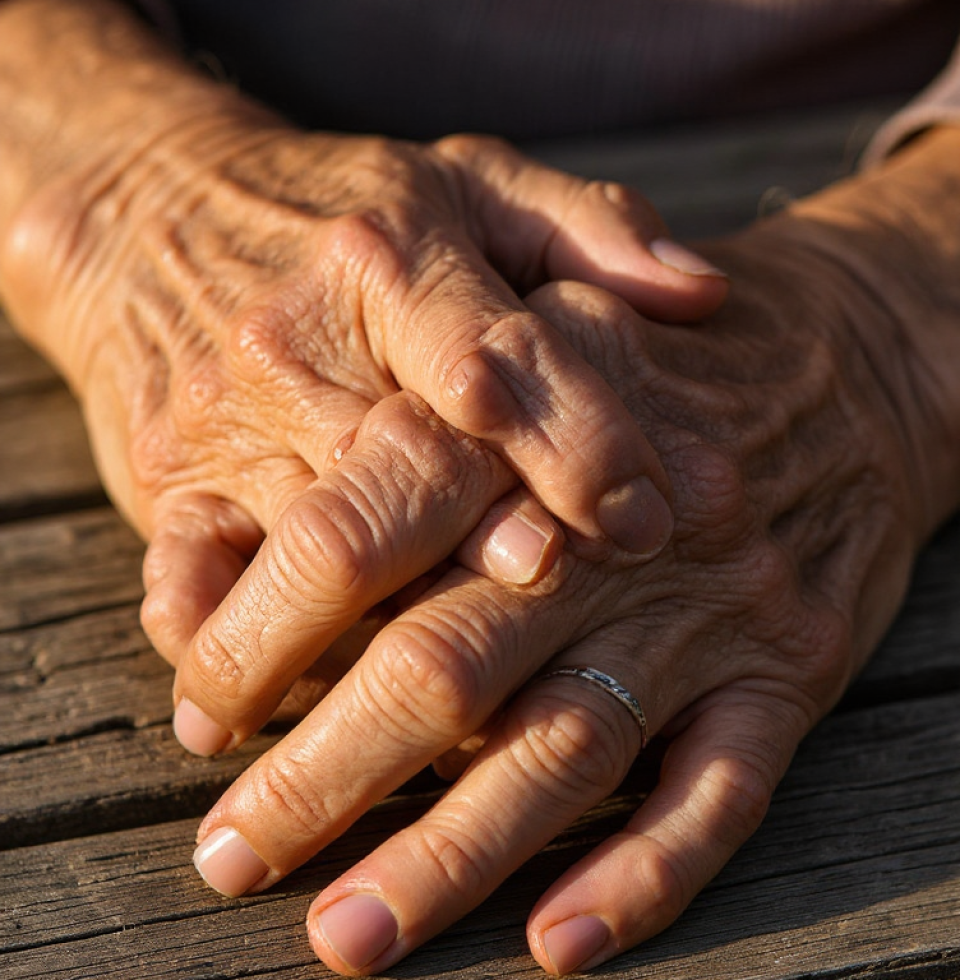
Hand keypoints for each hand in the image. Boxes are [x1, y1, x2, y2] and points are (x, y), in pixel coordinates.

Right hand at [0, 0, 726, 698]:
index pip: (497, 358)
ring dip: (385, 629)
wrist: (148, 217)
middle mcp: (302, 342)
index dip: (578, 440)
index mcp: (393, 258)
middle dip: (484, 538)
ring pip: (310, 543)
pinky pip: (188, 580)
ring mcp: (223, 421)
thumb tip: (703, 291)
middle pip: (403, 465)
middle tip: (551, 592)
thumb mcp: (467, 180)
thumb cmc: (343, 211)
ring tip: (451, 709)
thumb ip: (586, 227)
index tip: (648, 520)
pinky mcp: (166, 481)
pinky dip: (231, 648)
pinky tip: (263, 714)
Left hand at [182, 196, 942, 973]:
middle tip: (230, 855)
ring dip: (450, 853)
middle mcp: (610, 532)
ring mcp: (708, 607)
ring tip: (347, 931)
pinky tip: (558, 942)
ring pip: (565, 749)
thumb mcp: (531, 332)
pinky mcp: (791, 669)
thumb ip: (400, 428)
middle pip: (445, 662)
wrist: (852, 361)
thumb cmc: (651, 362)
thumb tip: (254, 554)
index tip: (202, 707)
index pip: (366, 528)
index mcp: (523, 430)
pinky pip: (720, 792)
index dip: (266, 626)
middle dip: (323, 771)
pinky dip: (644, 874)